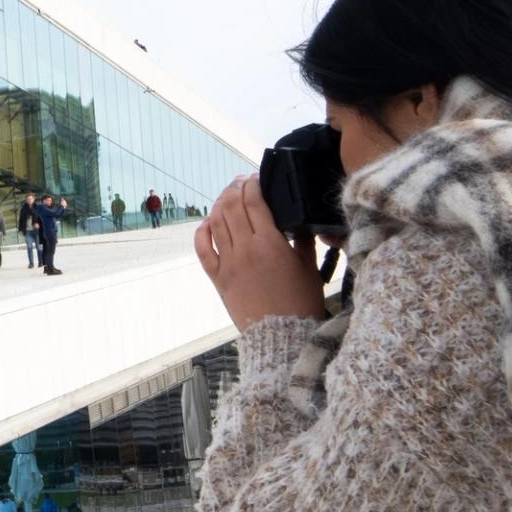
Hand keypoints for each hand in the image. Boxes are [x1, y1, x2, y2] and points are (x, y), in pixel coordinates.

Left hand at [196, 177, 330, 327]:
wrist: (281, 334)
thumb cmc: (300, 302)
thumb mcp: (309, 266)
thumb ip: (303, 239)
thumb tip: (298, 219)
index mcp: (270, 243)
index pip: (254, 201)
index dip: (253, 184)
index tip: (257, 177)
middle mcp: (245, 249)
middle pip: (231, 206)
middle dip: (234, 188)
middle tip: (241, 182)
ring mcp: (228, 263)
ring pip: (215, 222)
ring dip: (219, 204)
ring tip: (227, 196)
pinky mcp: (218, 278)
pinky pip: (203, 249)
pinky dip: (202, 232)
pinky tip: (208, 223)